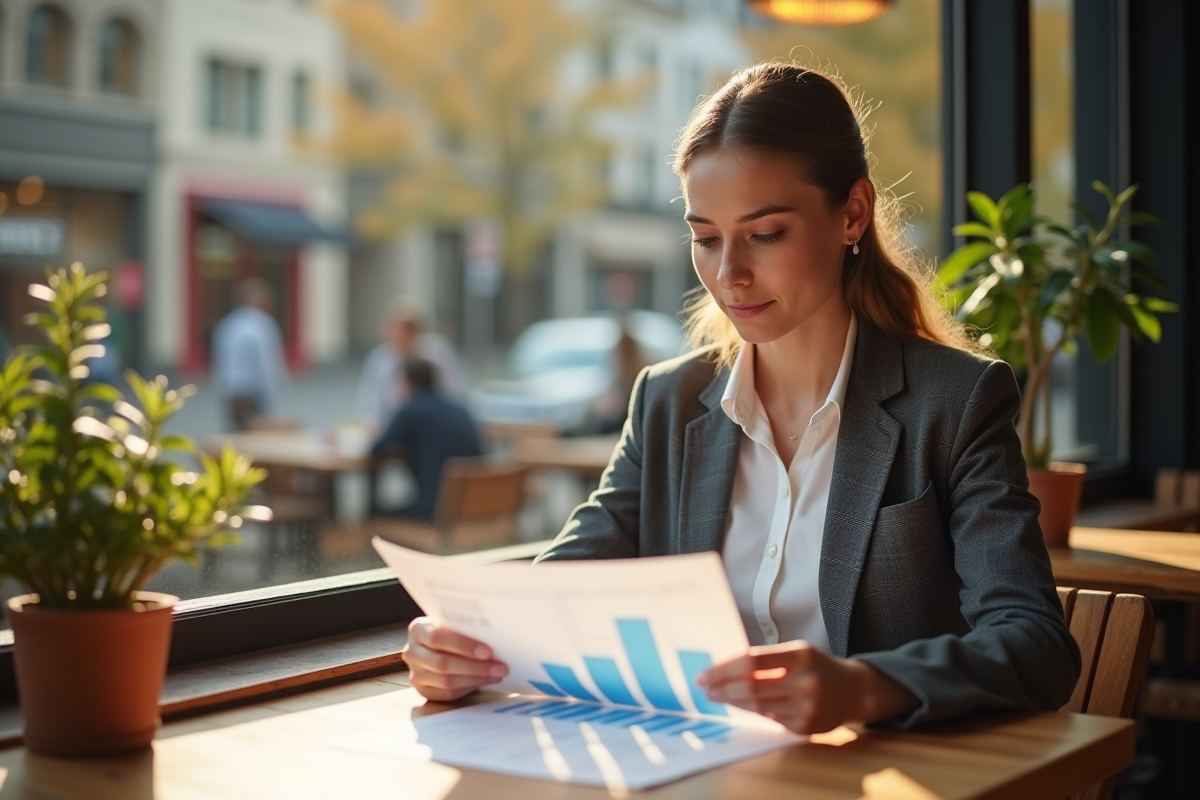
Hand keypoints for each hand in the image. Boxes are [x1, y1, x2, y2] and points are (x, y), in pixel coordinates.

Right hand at [402, 616, 507, 701]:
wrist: (439, 644)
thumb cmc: (451, 630)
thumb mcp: (452, 623)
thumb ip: (463, 627)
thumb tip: (493, 633)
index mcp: (417, 629)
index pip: (437, 638)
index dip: (462, 645)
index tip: (487, 651)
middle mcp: (412, 652)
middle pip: (442, 663)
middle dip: (474, 666)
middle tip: (500, 666)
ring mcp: (415, 673)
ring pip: (446, 681)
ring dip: (476, 678)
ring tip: (497, 673)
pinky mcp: (423, 690)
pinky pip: (448, 693)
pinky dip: (470, 687)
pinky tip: (487, 680)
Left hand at [697, 640, 916, 734]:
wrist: (854, 690)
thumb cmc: (817, 667)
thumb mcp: (798, 652)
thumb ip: (766, 659)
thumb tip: (725, 667)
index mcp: (801, 654)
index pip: (752, 660)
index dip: (724, 668)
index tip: (706, 673)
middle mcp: (806, 680)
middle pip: (752, 686)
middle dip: (723, 688)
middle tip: (706, 688)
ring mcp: (807, 706)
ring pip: (758, 706)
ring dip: (733, 702)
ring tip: (717, 697)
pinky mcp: (806, 726)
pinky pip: (771, 719)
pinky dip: (754, 712)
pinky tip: (743, 707)